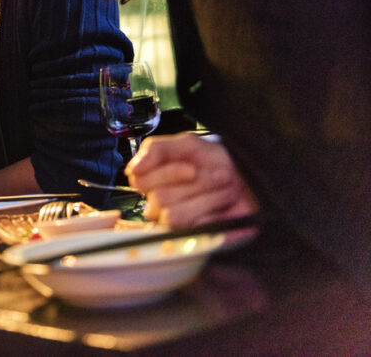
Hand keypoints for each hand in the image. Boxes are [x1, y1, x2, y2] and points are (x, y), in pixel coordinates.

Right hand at [126, 132, 258, 228]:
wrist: (250, 180)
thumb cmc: (217, 162)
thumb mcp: (188, 145)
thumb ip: (156, 150)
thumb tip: (133, 169)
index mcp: (152, 180)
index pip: (139, 180)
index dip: (166, 173)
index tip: (191, 167)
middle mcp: (158, 204)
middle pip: (159, 198)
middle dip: (197, 184)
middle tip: (220, 175)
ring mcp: (175, 224)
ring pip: (173, 216)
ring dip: (208, 198)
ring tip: (227, 189)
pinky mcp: (194, 239)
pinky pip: (193, 230)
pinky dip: (215, 214)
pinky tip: (227, 208)